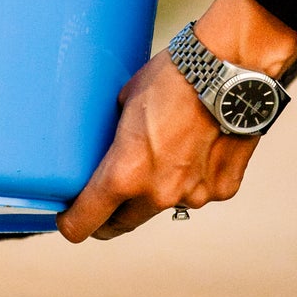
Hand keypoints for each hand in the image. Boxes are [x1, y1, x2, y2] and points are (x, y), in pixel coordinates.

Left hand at [57, 52, 259, 239]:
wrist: (228, 72)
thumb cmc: (171, 78)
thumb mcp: (124, 103)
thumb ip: (117, 139)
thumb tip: (110, 149)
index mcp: (125, 173)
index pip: (86, 221)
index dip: (71, 224)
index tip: (67, 220)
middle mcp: (158, 193)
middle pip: (121, 225)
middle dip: (107, 218)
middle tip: (102, 204)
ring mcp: (194, 196)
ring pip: (161, 207)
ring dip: (153, 193)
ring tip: (160, 156)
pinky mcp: (222, 190)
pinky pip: (196, 192)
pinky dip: (190, 179)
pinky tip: (195, 148)